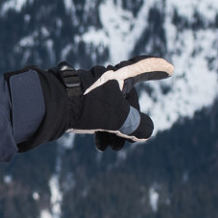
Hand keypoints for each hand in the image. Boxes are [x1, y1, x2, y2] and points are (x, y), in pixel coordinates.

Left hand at [16, 56, 174, 151]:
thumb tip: (146, 131)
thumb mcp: (119, 118)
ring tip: (109, 149)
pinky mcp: (76, 100)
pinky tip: (100, 144)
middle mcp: (105, 78)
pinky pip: (95, 115)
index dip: (156, 69)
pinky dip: (101, 128)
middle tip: (126, 144)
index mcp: (119, 75)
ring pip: (110, 111)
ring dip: (114, 131)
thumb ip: (138, 125)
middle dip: (129, 125)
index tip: (169, 69)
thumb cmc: (87, 107)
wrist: (48, 106)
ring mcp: (89, 89)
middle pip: (126, 102)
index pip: (142, 68)